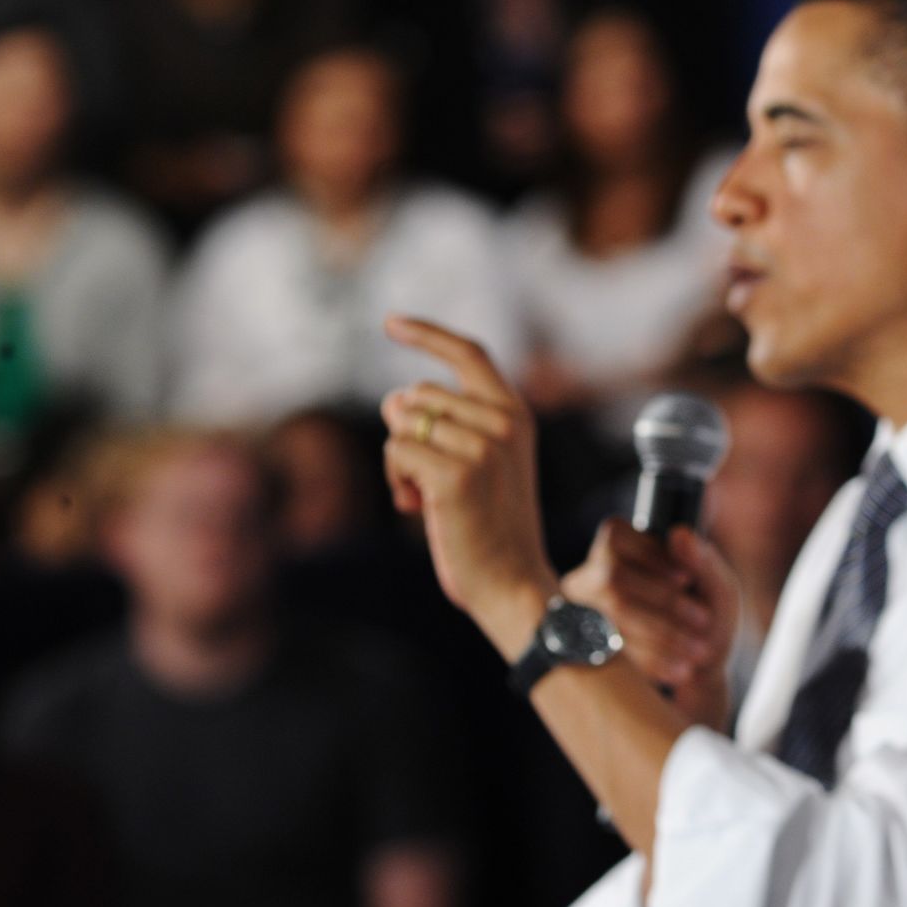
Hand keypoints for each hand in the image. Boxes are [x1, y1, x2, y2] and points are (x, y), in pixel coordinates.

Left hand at [381, 316, 556, 647]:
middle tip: (428, 478)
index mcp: (515, 414)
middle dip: (406, 432)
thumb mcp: (482, 462)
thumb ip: (451, 423)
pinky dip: (396, 480)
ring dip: (400, 460)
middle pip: (416, 394)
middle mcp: (502, 422)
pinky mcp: (456, 475)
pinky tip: (418, 508)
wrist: (512, 582)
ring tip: (426, 496)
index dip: (427, 334)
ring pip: (401, 422)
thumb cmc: (490, 527)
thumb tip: (395, 400)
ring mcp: (482, 447)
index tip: (391, 324)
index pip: (469, 353)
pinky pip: (396, 452)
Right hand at [564, 518, 739, 729]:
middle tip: (703, 619)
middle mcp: (589, 579)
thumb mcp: (717, 587)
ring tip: (698, 650)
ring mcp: (581, 616)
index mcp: (617, 550)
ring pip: (612, 619)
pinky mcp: (586, 653)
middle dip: (663, 600)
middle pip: (611, 580)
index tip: (687, 579)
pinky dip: (652, 661)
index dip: (651, 557)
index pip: (615, 538)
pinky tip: (679, 669)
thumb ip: (702, 560)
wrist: (700, 671)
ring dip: (662, 635)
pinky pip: (612, 655)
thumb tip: (680, 533)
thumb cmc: (707, 616)